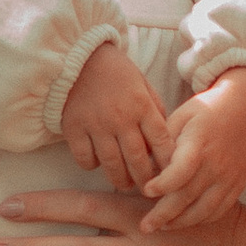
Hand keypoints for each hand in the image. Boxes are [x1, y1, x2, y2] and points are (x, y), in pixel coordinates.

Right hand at [60, 39, 172, 193]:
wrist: (78, 55)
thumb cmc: (115, 71)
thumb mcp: (142, 83)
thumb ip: (155, 108)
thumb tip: (166, 136)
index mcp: (142, 105)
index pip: (162, 141)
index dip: (169, 163)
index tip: (172, 177)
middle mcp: (121, 117)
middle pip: (138, 159)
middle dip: (146, 180)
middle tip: (149, 191)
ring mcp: (96, 124)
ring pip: (112, 164)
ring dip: (121, 180)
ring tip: (125, 184)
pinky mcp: (74, 128)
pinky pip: (85, 158)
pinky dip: (92, 165)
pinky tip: (97, 163)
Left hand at [141, 65, 245, 232]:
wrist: (245, 110)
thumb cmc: (205, 112)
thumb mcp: (180, 117)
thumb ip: (163, 143)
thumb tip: (144, 168)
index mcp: (199, 142)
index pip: (181, 169)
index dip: (163, 184)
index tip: (146, 191)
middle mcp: (216, 163)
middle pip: (188, 195)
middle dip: (163, 214)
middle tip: (145, 227)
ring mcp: (230, 177)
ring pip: (204, 209)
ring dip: (181, 222)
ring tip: (162, 227)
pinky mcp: (238, 185)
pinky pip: (219, 210)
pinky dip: (201, 220)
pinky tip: (185, 221)